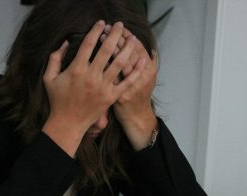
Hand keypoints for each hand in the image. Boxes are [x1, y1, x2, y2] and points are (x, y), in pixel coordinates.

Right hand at [42, 21, 144, 156]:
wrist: (68, 123)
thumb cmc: (57, 100)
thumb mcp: (49, 77)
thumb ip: (55, 58)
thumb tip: (65, 43)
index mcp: (76, 69)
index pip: (88, 44)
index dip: (96, 30)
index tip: (102, 23)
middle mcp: (92, 76)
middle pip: (106, 49)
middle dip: (115, 34)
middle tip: (120, 25)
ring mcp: (103, 87)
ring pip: (119, 63)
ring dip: (127, 48)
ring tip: (133, 38)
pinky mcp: (111, 97)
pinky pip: (126, 82)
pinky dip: (136, 71)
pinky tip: (142, 60)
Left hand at [102, 26, 157, 150]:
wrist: (136, 117)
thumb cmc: (140, 95)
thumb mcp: (149, 78)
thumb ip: (149, 62)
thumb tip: (151, 47)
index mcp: (149, 70)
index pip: (138, 47)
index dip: (128, 35)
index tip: (119, 27)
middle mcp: (142, 77)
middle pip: (128, 52)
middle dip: (117, 38)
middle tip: (107, 28)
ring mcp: (130, 87)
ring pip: (119, 63)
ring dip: (109, 48)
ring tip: (100, 37)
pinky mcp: (118, 96)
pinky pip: (110, 78)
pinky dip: (103, 66)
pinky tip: (95, 57)